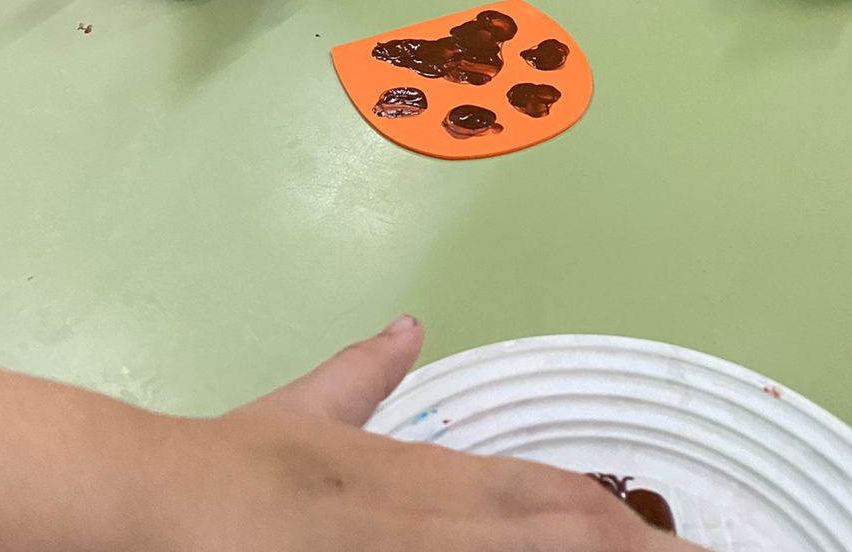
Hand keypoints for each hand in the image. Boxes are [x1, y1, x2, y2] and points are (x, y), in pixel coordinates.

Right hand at [155, 318, 694, 551]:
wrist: (169, 507)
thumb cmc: (240, 466)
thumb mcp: (306, 411)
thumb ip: (362, 373)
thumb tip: (407, 323)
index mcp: (430, 479)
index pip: (550, 500)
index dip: (618, 524)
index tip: (682, 547)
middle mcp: (441, 523)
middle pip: (565, 536)